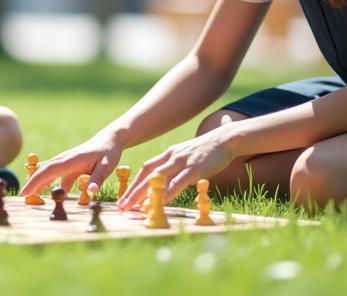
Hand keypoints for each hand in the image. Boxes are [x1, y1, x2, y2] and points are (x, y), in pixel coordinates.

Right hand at [22, 132, 125, 198]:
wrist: (111, 139)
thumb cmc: (109, 152)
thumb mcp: (107, 166)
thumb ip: (98, 179)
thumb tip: (91, 192)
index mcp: (72, 159)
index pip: (49, 170)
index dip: (36, 181)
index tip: (25, 192)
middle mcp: (66, 159)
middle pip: (44, 170)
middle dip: (32, 182)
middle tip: (22, 196)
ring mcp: (67, 161)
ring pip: (49, 171)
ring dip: (39, 182)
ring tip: (31, 195)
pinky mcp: (70, 165)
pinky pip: (57, 174)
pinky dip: (50, 182)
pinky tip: (49, 192)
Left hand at [118, 129, 235, 210]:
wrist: (225, 139)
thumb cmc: (206, 152)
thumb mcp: (186, 158)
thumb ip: (176, 169)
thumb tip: (166, 185)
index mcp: (168, 154)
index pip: (145, 169)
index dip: (133, 183)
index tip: (124, 197)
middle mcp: (171, 156)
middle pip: (146, 173)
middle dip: (133, 191)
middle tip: (121, 205)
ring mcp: (182, 162)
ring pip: (158, 178)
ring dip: (145, 193)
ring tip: (135, 207)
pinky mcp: (195, 168)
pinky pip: (179, 181)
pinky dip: (168, 192)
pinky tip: (161, 202)